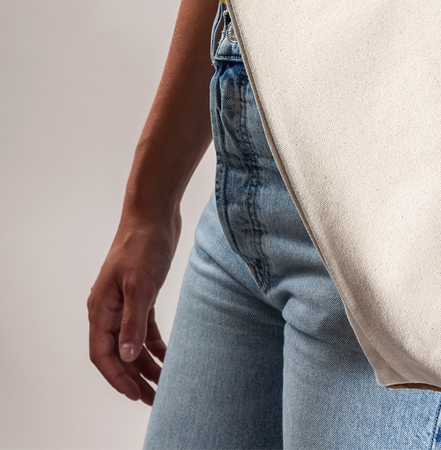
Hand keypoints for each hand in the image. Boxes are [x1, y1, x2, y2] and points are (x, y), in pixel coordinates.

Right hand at [88, 213, 178, 404]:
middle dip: (133, 377)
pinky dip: (154, 343)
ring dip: (146, 363)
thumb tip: (127, 356)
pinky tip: (168, 356)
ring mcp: (124, 301)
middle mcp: (109, 309)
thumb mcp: (141, 286)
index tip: (135, 395)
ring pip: (132, 342)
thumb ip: (133, 322)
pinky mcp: (142, 293)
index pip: (102, 354)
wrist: (154, 213)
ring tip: (163, 383)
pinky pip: (144, 327)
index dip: (117, 378)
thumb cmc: (144, 245)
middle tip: (153, 399)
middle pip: (117, 353)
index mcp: (101, 309)